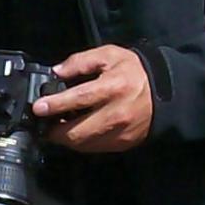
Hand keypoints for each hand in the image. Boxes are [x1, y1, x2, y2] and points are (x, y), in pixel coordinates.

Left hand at [36, 45, 153, 151]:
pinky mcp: (123, 143)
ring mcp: (120, 132)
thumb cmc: (135, 71)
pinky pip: (95, 148)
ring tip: (58, 127)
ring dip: (66, 139)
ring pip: (84, 144)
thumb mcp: (109, 55)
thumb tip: (57, 72)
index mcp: (113, 88)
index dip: (56, 105)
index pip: (79, 99)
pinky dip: (81, 142)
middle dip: (54, 131)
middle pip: (78, 131)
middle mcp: (117, 113)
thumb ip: (81, 61)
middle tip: (44, 123)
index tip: (38, 108)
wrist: (166, 92)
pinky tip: (76, 131)